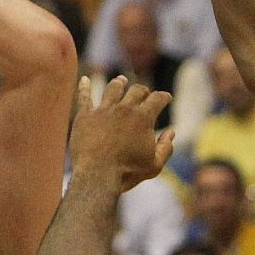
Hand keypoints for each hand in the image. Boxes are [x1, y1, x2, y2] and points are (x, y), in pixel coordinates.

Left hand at [70, 75, 173, 189]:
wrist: (96, 175)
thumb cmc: (127, 173)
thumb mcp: (154, 165)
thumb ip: (166, 147)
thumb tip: (171, 132)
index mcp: (143, 118)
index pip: (158, 99)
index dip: (164, 97)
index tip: (166, 98)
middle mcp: (124, 109)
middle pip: (136, 90)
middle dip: (143, 90)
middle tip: (144, 93)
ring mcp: (103, 111)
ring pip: (112, 89)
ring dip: (119, 83)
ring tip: (121, 81)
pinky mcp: (84, 117)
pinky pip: (84, 97)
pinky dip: (84, 87)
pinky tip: (84, 79)